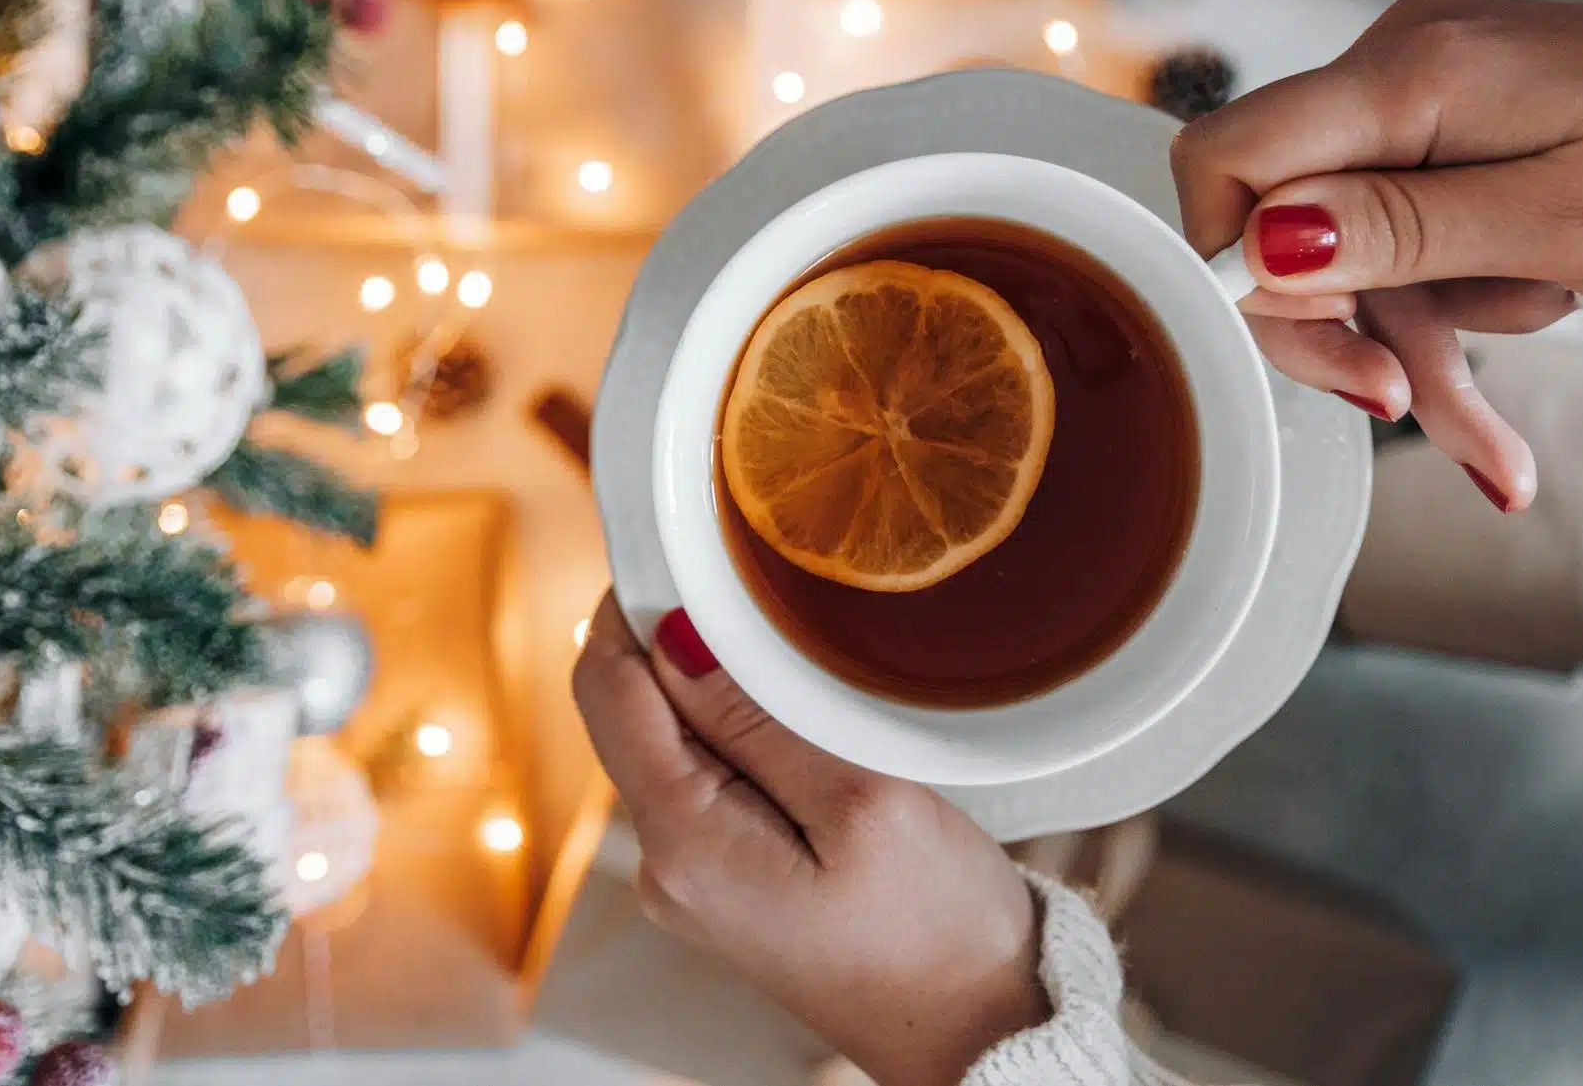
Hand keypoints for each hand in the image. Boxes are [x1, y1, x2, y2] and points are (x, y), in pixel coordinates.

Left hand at [572, 594, 1046, 1085]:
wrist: (976, 1035)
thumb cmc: (938, 929)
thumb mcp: (862, 802)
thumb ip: (757, 719)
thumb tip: (673, 637)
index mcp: (683, 841)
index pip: (606, 687)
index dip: (629, 604)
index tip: (684, 548)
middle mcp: (665, 864)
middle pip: (631, 711)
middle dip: (677, 640)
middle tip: (755, 585)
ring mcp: (692, 878)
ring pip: (670, 741)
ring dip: (715, 687)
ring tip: (790, 651)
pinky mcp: (727, 881)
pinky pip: (705, 780)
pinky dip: (736, 732)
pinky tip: (795, 716)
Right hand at [1172, 0, 1582, 511]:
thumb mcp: (1560, 220)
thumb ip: (1399, 229)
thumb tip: (1256, 247)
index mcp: (1411, 72)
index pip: (1227, 154)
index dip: (1232, 258)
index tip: (1308, 331)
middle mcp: (1399, 69)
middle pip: (1283, 216)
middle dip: (1339, 329)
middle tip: (1392, 403)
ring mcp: (1429, 98)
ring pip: (1356, 251)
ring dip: (1416, 348)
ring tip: (1493, 447)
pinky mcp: (1461, 131)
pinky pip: (1411, 237)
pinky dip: (1450, 316)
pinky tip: (1491, 414)